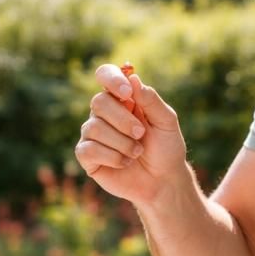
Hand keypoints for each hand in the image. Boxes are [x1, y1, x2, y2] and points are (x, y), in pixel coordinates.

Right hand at [74, 63, 187, 206]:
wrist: (163, 181)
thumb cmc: (166, 148)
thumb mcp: (166, 121)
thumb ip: (151, 100)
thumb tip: (133, 78)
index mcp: (122, 98)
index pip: (105, 75)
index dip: (112, 79)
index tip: (127, 93)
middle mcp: (104, 113)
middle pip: (99, 102)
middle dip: (123, 121)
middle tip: (141, 134)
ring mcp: (93, 134)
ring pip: (93, 128)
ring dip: (121, 143)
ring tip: (137, 153)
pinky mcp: (87, 156)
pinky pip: (88, 150)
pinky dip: (111, 157)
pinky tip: (125, 163)